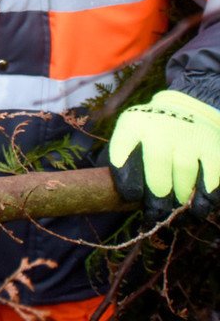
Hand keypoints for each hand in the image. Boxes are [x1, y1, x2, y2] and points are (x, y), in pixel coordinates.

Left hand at [107, 89, 219, 220]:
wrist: (185, 110)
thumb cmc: (149, 135)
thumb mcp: (130, 136)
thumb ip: (123, 162)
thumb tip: (114, 199)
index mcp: (132, 125)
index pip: (123, 152)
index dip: (126, 179)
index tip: (131, 197)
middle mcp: (160, 127)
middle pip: (157, 165)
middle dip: (156, 196)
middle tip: (154, 214)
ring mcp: (189, 136)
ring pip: (184, 174)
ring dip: (179, 199)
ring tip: (174, 212)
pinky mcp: (213, 148)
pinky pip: (209, 179)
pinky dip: (203, 199)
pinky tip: (196, 209)